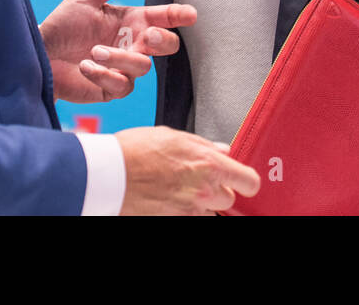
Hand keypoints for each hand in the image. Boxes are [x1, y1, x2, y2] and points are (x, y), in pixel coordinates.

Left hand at [39, 0, 196, 102]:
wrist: (38, 55)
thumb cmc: (62, 25)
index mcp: (130, 21)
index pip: (162, 17)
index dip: (178, 15)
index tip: (189, 14)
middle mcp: (131, 44)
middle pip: (166, 45)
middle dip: (162, 40)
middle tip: (148, 35)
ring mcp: (123, 68)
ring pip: (143, 66)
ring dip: (119, 57)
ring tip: (93, 51)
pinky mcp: (110, 89)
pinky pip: (122, 85)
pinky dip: (104, 75)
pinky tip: (86, 66)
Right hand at [115, 127, 260, 214]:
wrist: (109, 174)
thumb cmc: (135, 151)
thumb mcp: (173, 136)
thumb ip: (203, 145)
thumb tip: (222, 149)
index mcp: (208, 164)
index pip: (249, 181)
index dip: (247, 180)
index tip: (242, 179)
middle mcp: (204, 191)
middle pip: (229, 199)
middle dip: (217, 190)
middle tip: (199, 180)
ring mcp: (190, 211)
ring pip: (210, 212)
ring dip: (201, 204)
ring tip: (179, 190)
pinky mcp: (174, 221)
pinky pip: (191, 219)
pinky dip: (185, 212)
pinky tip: (170, 200)